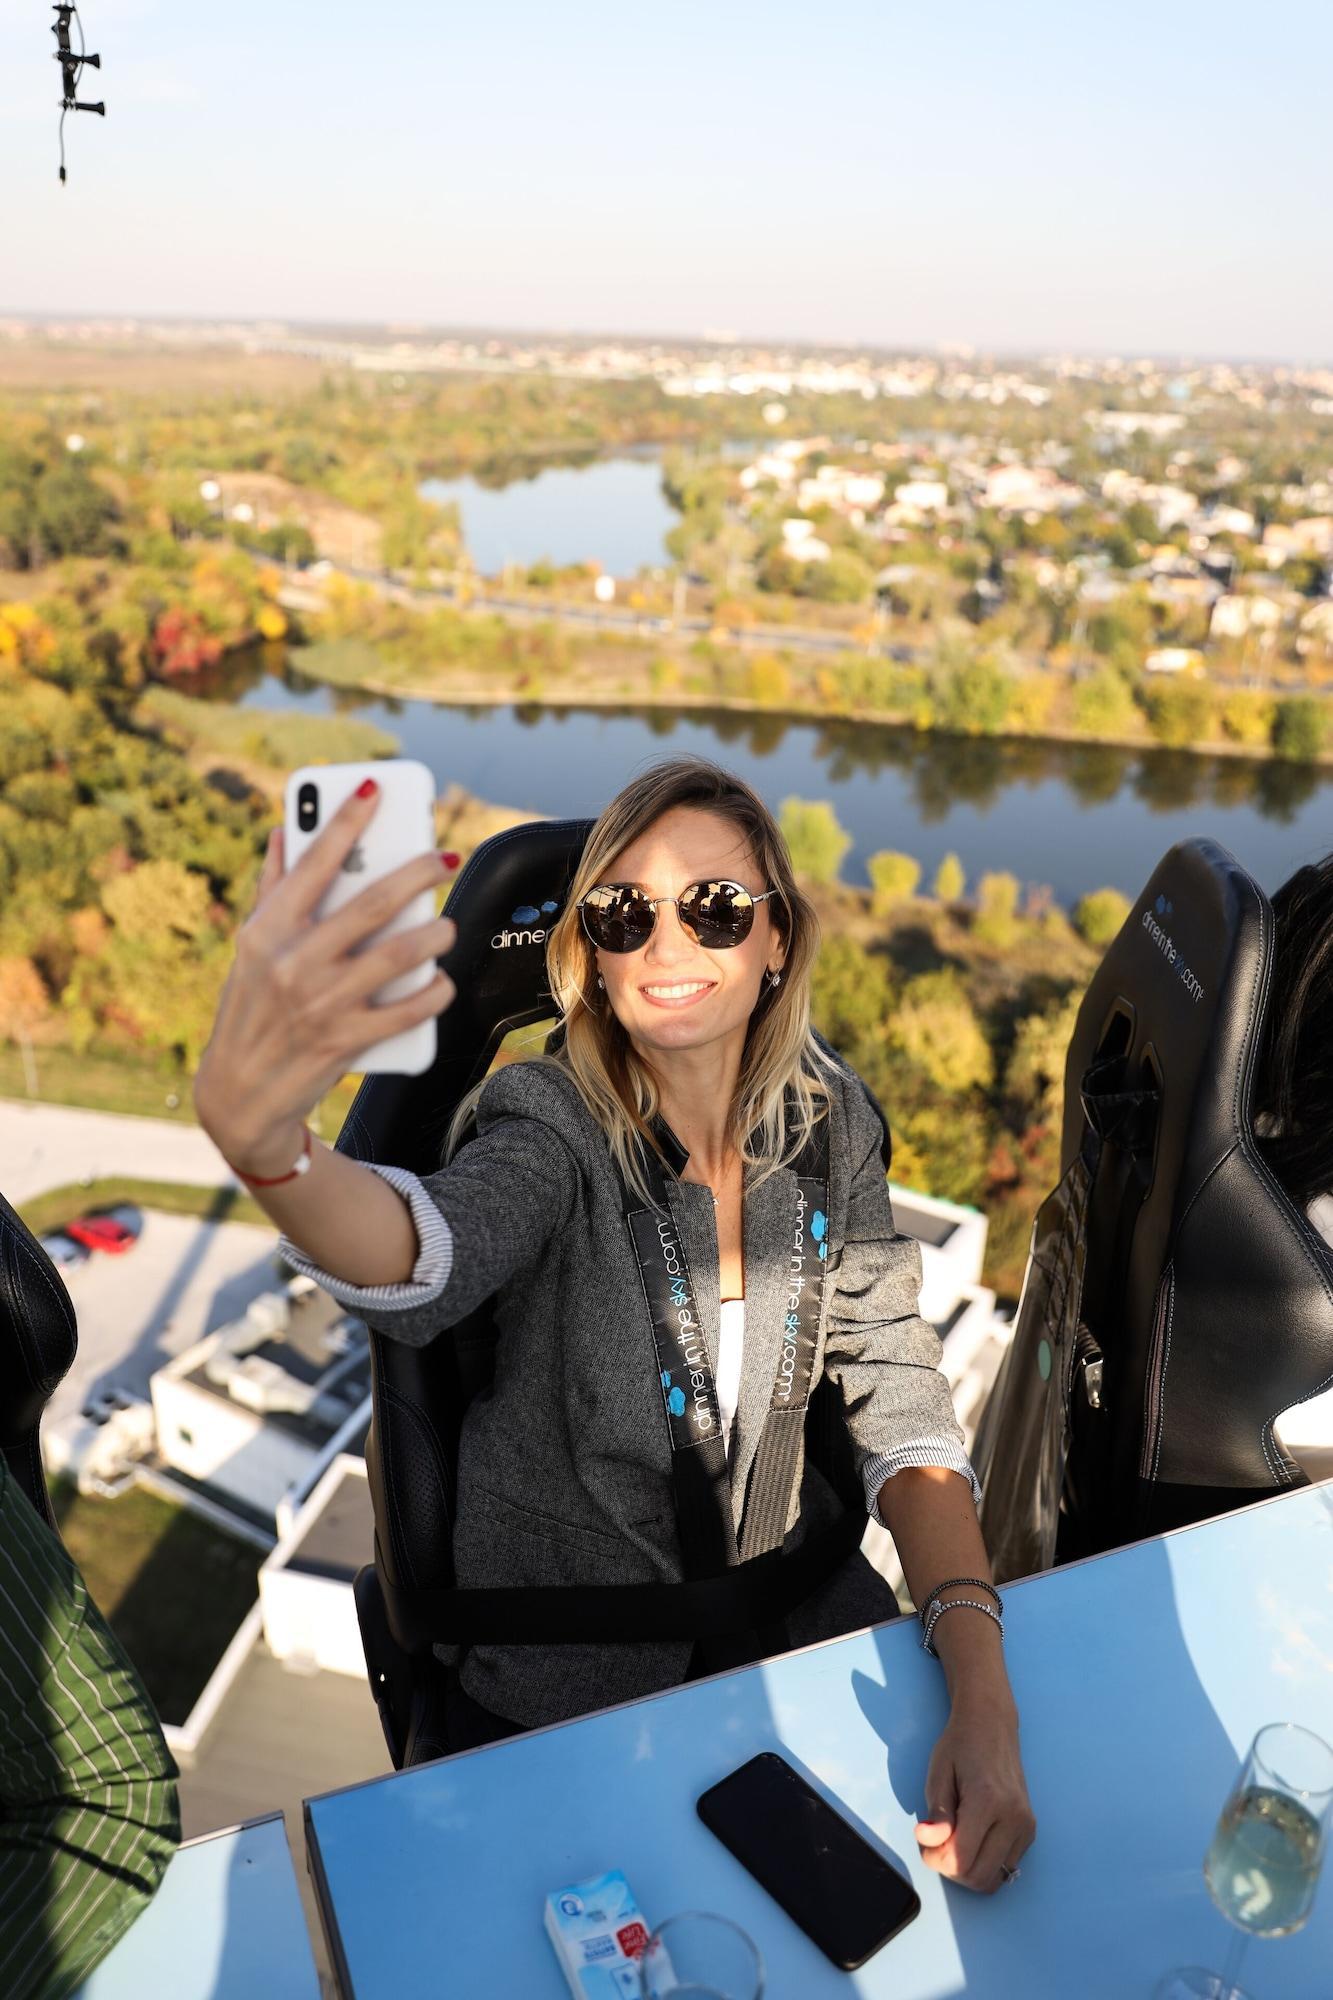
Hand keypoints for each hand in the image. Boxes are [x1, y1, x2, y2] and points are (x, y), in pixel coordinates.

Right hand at [193, 780, 456, 1172]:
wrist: (240, 1095)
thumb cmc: (250, 1010)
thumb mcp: (249, 949)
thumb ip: (271, 890)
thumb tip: (281, 830)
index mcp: (267, 931)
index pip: (312, 861)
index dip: (346, 819)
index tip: (375, 786)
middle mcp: (293, 962)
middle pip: (371, 903)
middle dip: (417, 872)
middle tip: (445, 857)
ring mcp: (321, 1002)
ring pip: (398, 954)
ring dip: (433, 934)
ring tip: (446, 925)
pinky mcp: (345, 1040)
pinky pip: (407, 1009)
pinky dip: (432, 993)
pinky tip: (441, 980)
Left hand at [915, 1697, 1035, 1893]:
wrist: (992, 1725)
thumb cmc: (960, 1745)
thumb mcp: (938, 1773)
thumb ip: (936, 1812)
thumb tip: (929, 1842)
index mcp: (988, 1801)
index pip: (960, 1859)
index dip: (935, 1860)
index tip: (925, 1839)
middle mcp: (1014, 1818)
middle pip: (979, 1878)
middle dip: (951, 1869)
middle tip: (938, 1842)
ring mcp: (1026, 1827)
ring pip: (995, 1879)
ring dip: (969, 1871)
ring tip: (955, 1840)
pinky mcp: (1030, 1831)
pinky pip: (1006, 1868)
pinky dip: (985, 1864)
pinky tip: (974, 1839)